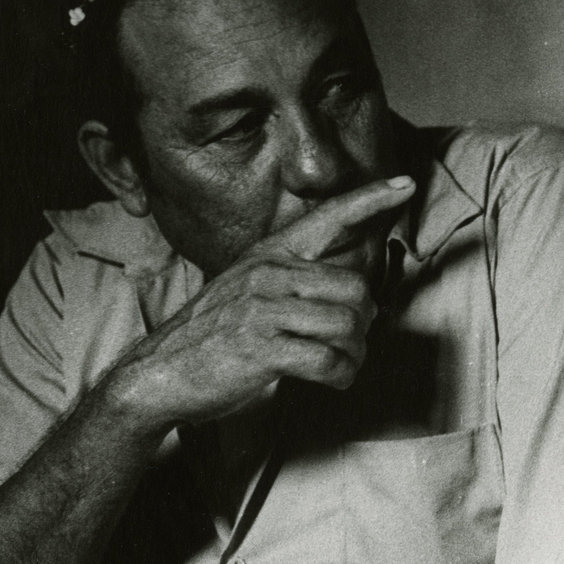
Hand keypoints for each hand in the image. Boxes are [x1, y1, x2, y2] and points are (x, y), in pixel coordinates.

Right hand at [105, 176, 415, 433]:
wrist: (157, 372)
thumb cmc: (212, 335)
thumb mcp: (247, 290)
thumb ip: (294, 282)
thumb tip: (353, 295)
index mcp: (269, 254)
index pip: (328, 217)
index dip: (371, 198)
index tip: (406, 184)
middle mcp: (268, 274)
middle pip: (355, 288)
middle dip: (365, 322)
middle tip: (354, 342)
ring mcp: (263, 309)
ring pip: (346, 324)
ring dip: (355, 352)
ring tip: (344, 363)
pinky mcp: (261, 348)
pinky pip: (327, 360)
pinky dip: (341, 374)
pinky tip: (333, 379)